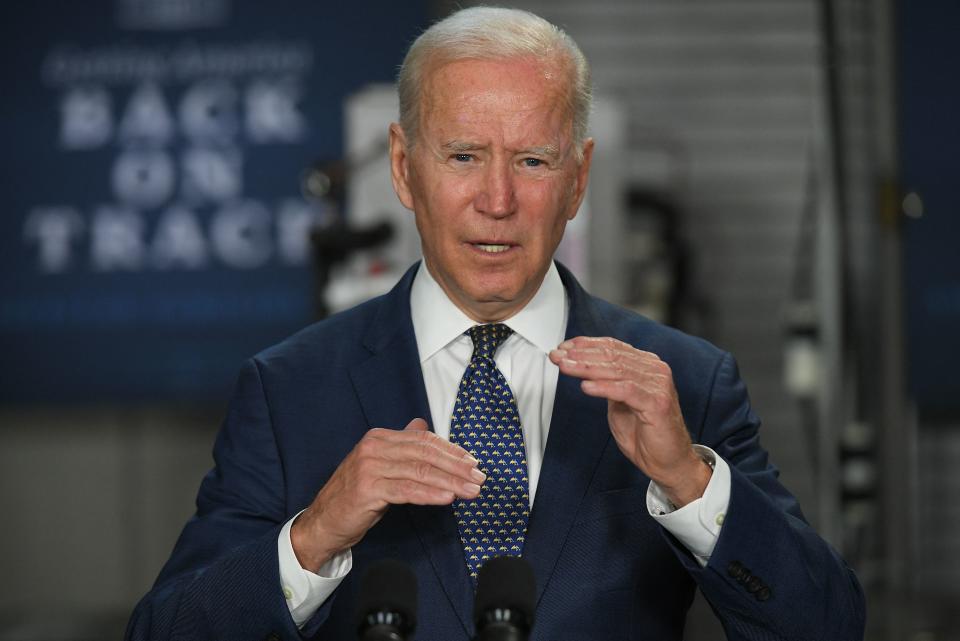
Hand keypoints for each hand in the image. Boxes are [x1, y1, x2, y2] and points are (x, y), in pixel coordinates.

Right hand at [291, 418, 484, 571]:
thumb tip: (422, 425)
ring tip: (471, 491)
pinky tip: (448, 498)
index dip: (452, 451)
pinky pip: (407, 490)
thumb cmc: (356, 495)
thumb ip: (402, 446)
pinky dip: (431, 493)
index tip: (473, 463)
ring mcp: (369, 467)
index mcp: (379, 438)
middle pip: (425, 453)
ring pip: (420, 472)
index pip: (424, 440)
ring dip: (451, 482)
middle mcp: (374, 447)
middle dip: (457, 466)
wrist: (324, 522)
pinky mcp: (368, 489)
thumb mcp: (380, 465)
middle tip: (479, 478)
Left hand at [549, 337, 710, 506]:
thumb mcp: (619, 403)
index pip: (613, 347)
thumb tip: (582, 368)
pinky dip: (603, 387)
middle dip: (580, 355)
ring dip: (586, 367)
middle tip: (557, 356)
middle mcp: (655, 370)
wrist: (669, 462)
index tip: (562, 347)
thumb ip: (607, 384)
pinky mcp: (657, 403)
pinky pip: (626, 390)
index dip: (585, 345)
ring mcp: (658, 385)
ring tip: (565, 367)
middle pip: (612, 355)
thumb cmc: (646, 434)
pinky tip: (585, 386)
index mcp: (646, 366)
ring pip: (616, 369)